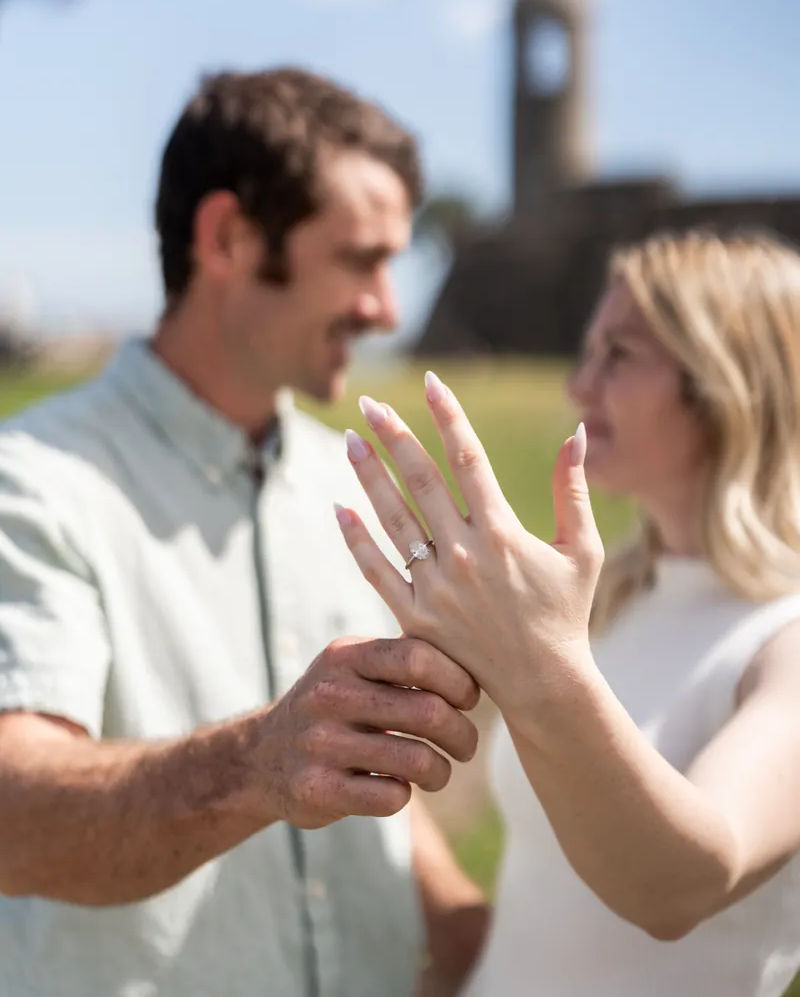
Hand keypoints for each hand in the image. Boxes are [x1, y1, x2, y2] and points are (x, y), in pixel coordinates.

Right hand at [244, 636, 479, 828]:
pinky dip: (406, 794)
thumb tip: (477, 662)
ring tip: (439, 771)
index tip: (468, 698)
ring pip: (418, 760)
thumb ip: (403, 658)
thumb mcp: (354, 666)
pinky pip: (392, 797)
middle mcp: (330, 694)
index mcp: (346, 656)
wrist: (261, 757)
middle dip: (462, 734)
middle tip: (465, 745)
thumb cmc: (334, 706)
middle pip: (428, 711)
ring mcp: (320, 743)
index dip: (458, 680)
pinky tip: (399, 787)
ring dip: (442, 771)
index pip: (419, 657)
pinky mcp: (318, 790)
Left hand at [333, 373, 603, 711]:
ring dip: (369, 476)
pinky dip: (357, 539)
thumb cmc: (566, 613)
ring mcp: (436, 586)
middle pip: (421, 480)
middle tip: (369, 404)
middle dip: (394, 437)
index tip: (431, 381)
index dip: (448, 416)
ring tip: (349, 441)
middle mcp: (465, 553)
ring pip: (393, 518)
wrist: (544, 685)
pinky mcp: (416, 616)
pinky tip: (340, 508)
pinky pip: (377, 570)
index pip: (468, 458)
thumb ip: (575, 490)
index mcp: (503, 531)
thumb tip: (578, 433)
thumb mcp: (581, 550)